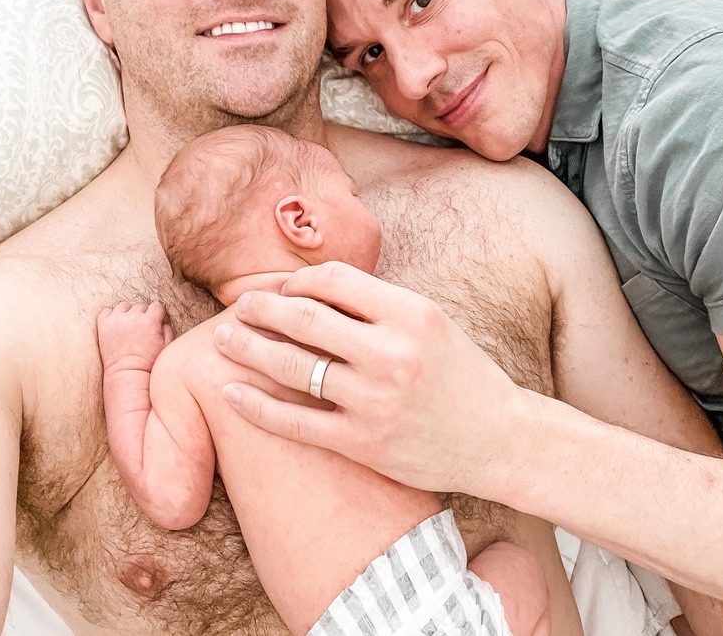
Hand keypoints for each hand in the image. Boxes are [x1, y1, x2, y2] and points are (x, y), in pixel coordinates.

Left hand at [96, 301, 173, 374]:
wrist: (127, 373)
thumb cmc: (149, 363)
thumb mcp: (165, 346)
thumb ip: (167, 329)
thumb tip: (162, 321)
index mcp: (151, 321)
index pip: (156, 306)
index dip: (156, 315)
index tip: (154, 323)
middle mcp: (133, 317)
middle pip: (140, 306)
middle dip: (142, 315)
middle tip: (140, 328)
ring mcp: (117, 320)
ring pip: (124, 306)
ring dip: (127, 313)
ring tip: (127, 325)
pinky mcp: (103, 325)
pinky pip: (106, 311)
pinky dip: (110, 316)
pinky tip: (114, 325)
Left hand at [214, 261, 524, 496]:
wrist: (499, 438)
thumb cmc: (463, 373)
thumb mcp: (431, 321)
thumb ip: (378, 305)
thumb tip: (313, 289)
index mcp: (410, 312)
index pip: (333, 279)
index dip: (295, 280)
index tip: (277, 289)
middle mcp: (391, 352)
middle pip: (304, 318)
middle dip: (260, 309)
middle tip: (236, 307)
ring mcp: (375, 400)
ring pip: (293, 367)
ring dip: (249, 350)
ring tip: (223, 340)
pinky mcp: (364, 443)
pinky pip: (296, 422)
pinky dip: (257, 407)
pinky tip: (231, 394)